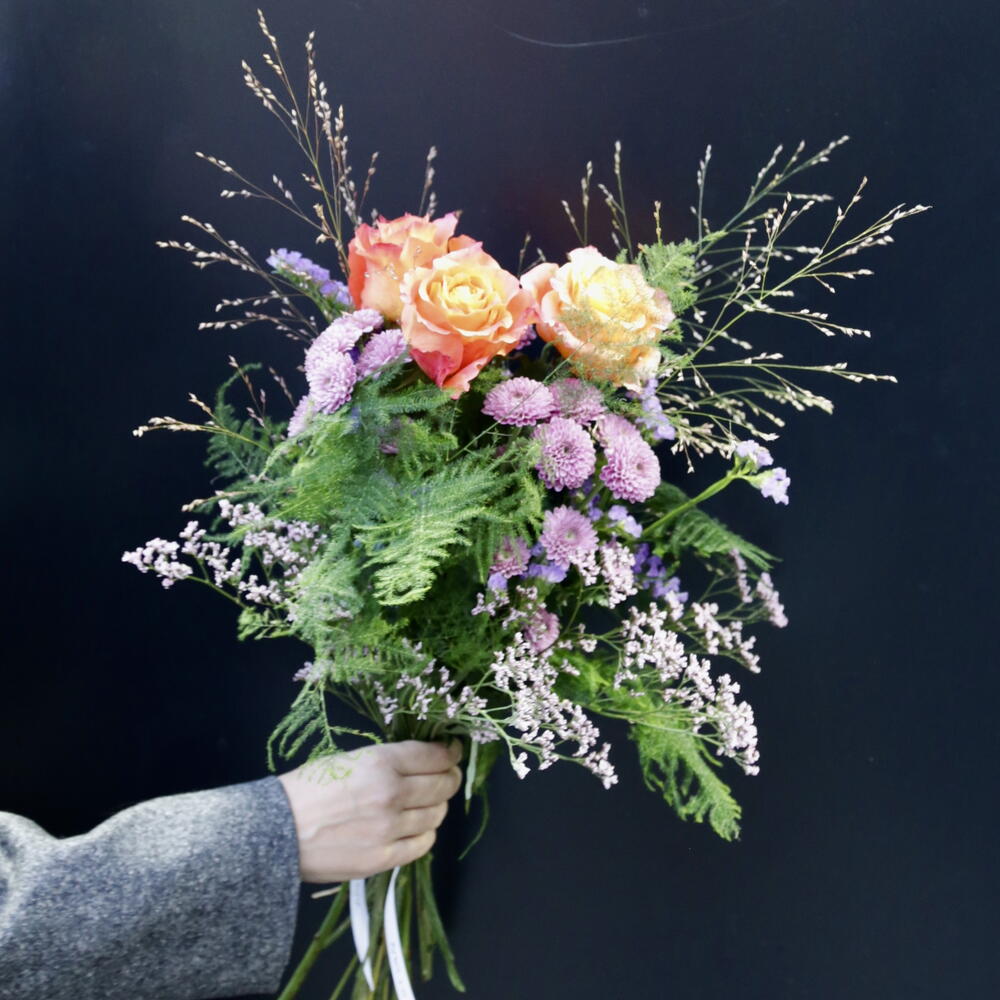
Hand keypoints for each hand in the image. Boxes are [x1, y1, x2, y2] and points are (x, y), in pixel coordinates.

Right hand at [277, 740, 461, 882]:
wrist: (275, 831)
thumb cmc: (307, 788)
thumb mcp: (348, 759)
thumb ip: (387, 761)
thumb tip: (422, 760)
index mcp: (381, 762)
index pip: (435, 756)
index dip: (450, 752)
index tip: (452, 751)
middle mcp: (392, 794)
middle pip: (443, 785)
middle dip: (449, 777)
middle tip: (446, 775)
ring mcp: (389, 829)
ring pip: (436, 815)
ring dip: (437, 806)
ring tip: (426, 802)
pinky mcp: (383, 858)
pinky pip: (423, 844)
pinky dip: (425, 833)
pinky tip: (415, 827)